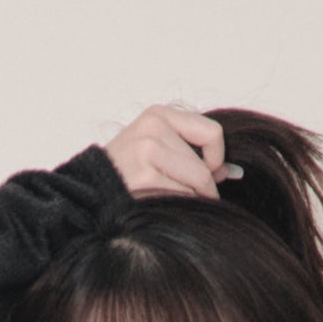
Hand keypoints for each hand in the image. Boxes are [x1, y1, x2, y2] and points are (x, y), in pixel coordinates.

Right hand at [102, 103, 240, 202]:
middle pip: (205, 166)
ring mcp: (147, 148)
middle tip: (185, 198)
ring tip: (163, 199)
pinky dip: (174, 207)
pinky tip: (154, 205)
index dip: (217, 159)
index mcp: (159, 114)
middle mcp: (153, 125)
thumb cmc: (127, 176)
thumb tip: (233, 172)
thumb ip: (193, 156)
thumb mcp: (157, 152)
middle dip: (201, 190)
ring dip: (188, 200)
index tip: (209, 174)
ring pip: (196, 183)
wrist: (88, 194)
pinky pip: (180, 196)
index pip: (212, 133)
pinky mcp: (143, 173)